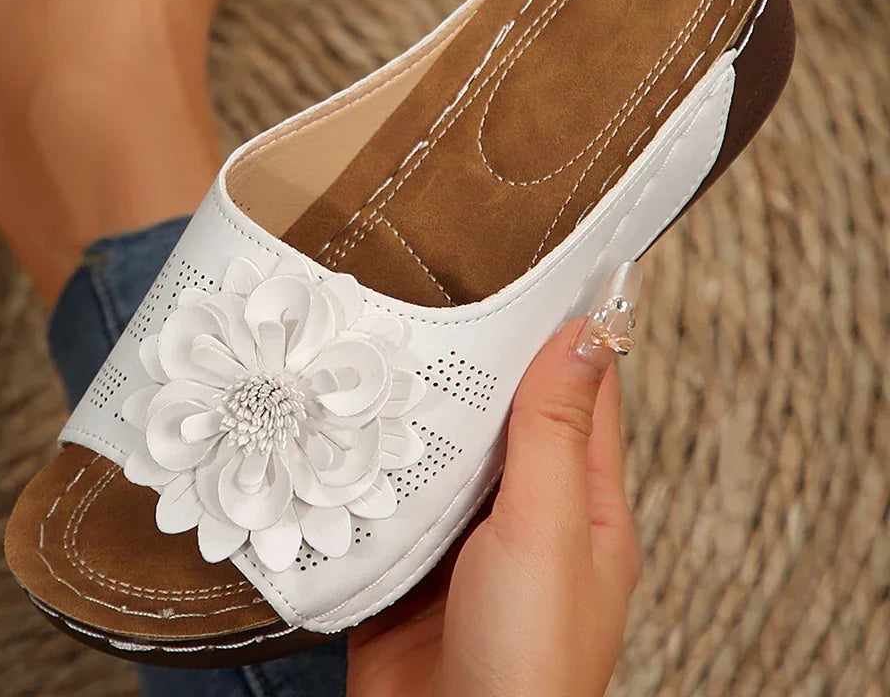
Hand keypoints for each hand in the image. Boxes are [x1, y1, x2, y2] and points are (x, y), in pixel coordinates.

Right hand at [348, 272, 640, 696]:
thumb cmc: (527, 667)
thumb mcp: (549, 532)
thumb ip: (556, 433)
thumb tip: (584, 334)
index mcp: (579, 501)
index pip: (578, 388)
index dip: (558, 325)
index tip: (525, 263)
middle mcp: (522, 511)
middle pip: (498, 409)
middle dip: (467, 354)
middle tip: (425, 288)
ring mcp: (460, 534)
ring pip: (437, 443)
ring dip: (410, 404)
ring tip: (372, 337)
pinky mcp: (402, 556)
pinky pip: (385, 490)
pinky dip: (365, 457)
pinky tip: (335, 422)